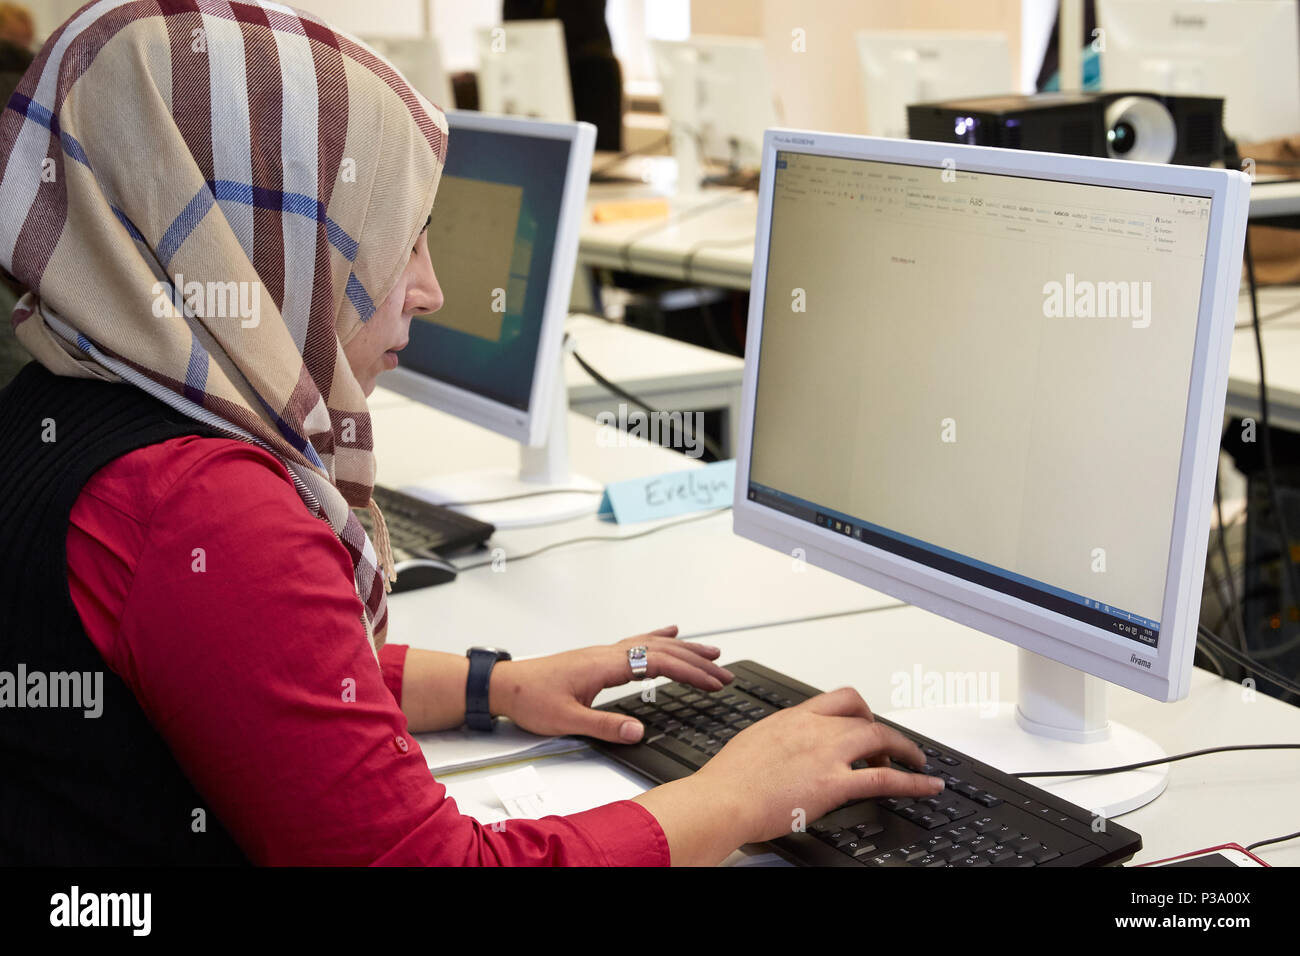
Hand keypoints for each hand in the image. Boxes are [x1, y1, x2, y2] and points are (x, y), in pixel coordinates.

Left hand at [489, 626, 730, 741]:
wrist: (505, 685)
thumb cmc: (531, 698)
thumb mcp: (567, 720)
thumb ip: (604, 726)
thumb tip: (638, 731)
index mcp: (605, 666)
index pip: (660, 664)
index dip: (691, 673)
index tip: (714, 682)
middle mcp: (608, 653)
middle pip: (663, 651)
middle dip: (697, 661)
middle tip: (725, 672)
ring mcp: (604, 652)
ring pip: (653, 644)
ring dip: (685, 648)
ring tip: (711, 653)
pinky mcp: (598, 657)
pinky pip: (637, 641)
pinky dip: (659, 638)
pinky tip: (670, 633)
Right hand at [690, 686, 943, 844]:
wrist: (721, 799)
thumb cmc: (728, 780)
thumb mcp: (753, 743)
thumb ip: (777, 741)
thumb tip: (783, 750)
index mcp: (793, 718)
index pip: (839, 700)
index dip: (861, 711)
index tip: (867, 722)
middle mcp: (814, 728)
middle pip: (864, 717)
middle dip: (883, 733)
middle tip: (890, 750)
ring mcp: (826, 754)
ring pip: (881, 739)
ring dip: (905, 750)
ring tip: (915, 763)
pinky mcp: (834, 783)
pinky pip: (886, 779)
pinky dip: (915, 781)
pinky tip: (928, 785)